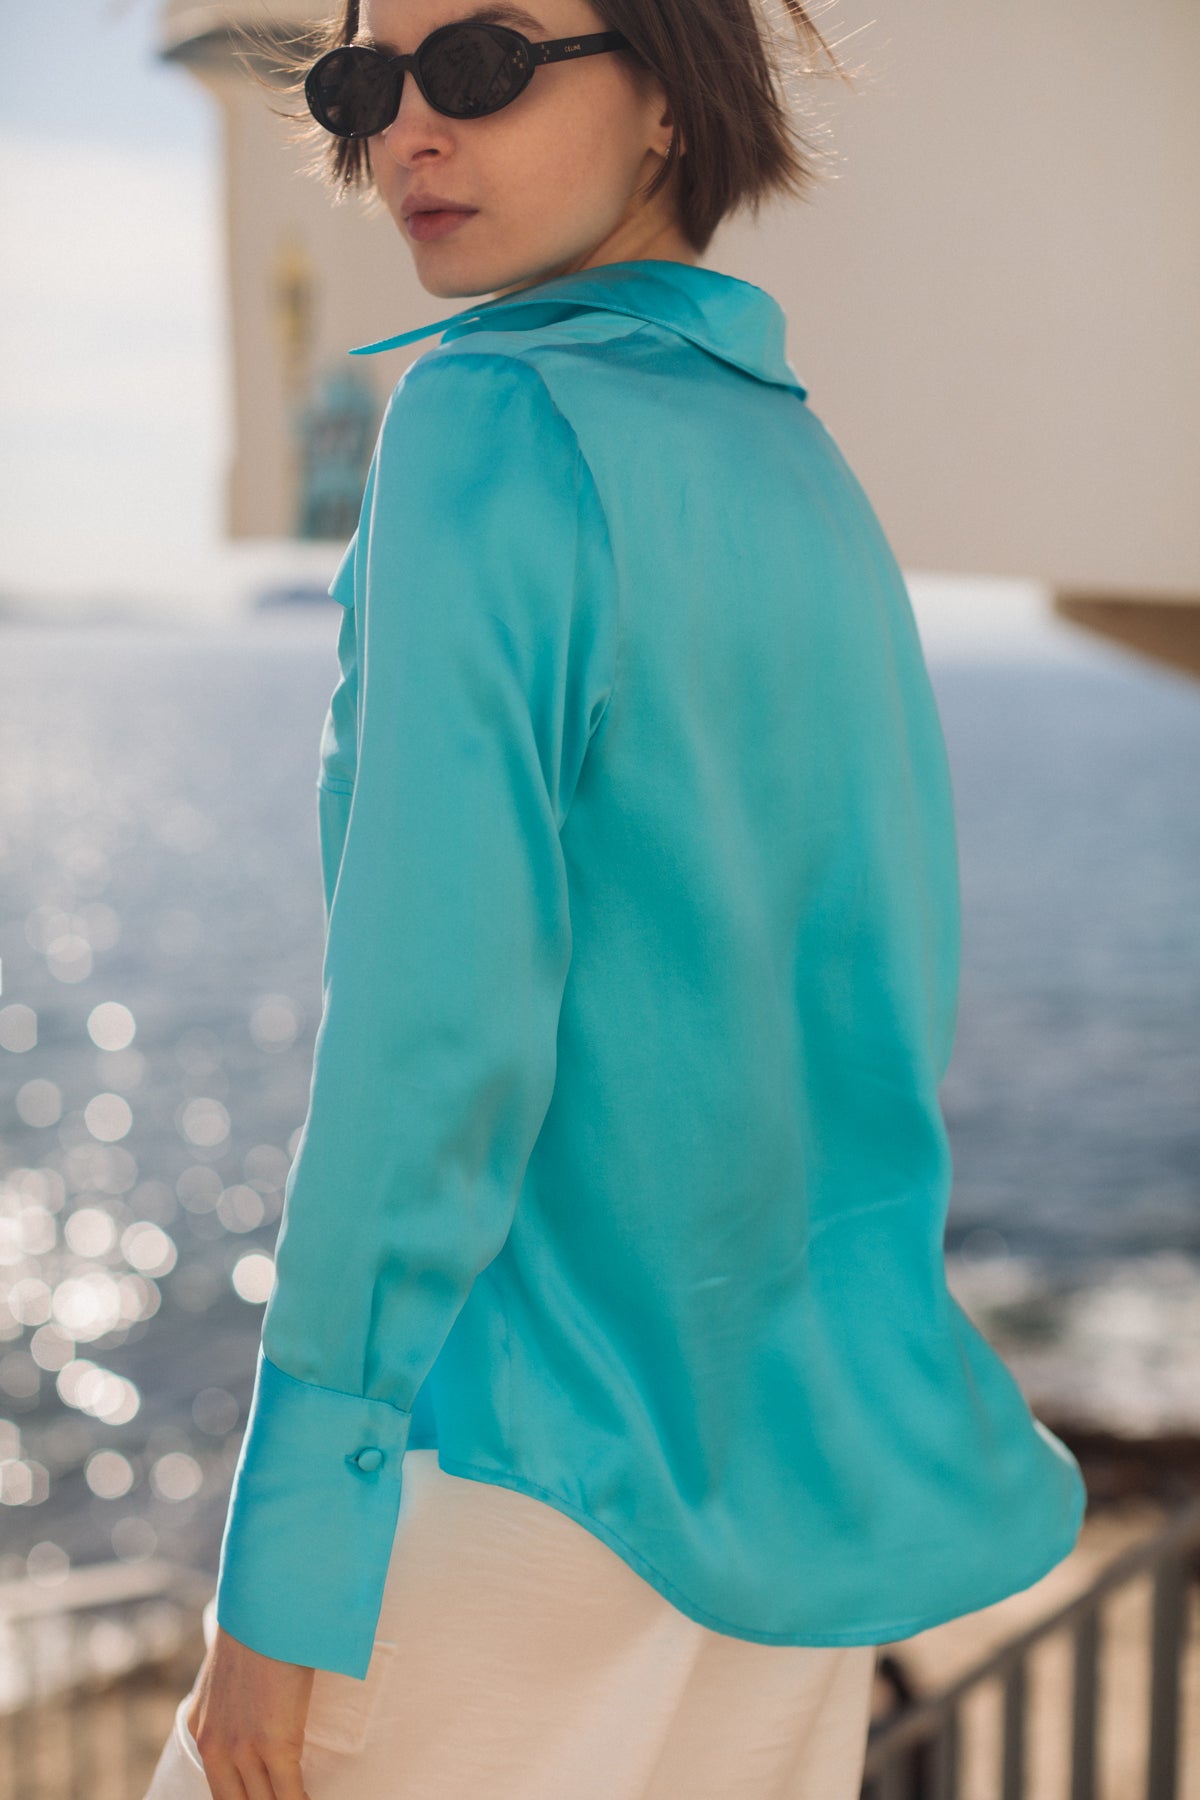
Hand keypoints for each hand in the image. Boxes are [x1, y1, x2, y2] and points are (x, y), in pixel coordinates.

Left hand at [186, 1622, 315, 1798]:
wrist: (268, 1604)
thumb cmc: (262, 1626)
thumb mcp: (234, 1669)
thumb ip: (238, 1699)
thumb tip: (261, 1705)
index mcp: (201, 1728)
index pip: (220, 1790)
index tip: (266, 1795)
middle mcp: (214, 1746)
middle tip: (283, 1796)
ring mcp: (242, 1748)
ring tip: (301, 1798)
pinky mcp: (274, 1744)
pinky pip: (289, 1794)